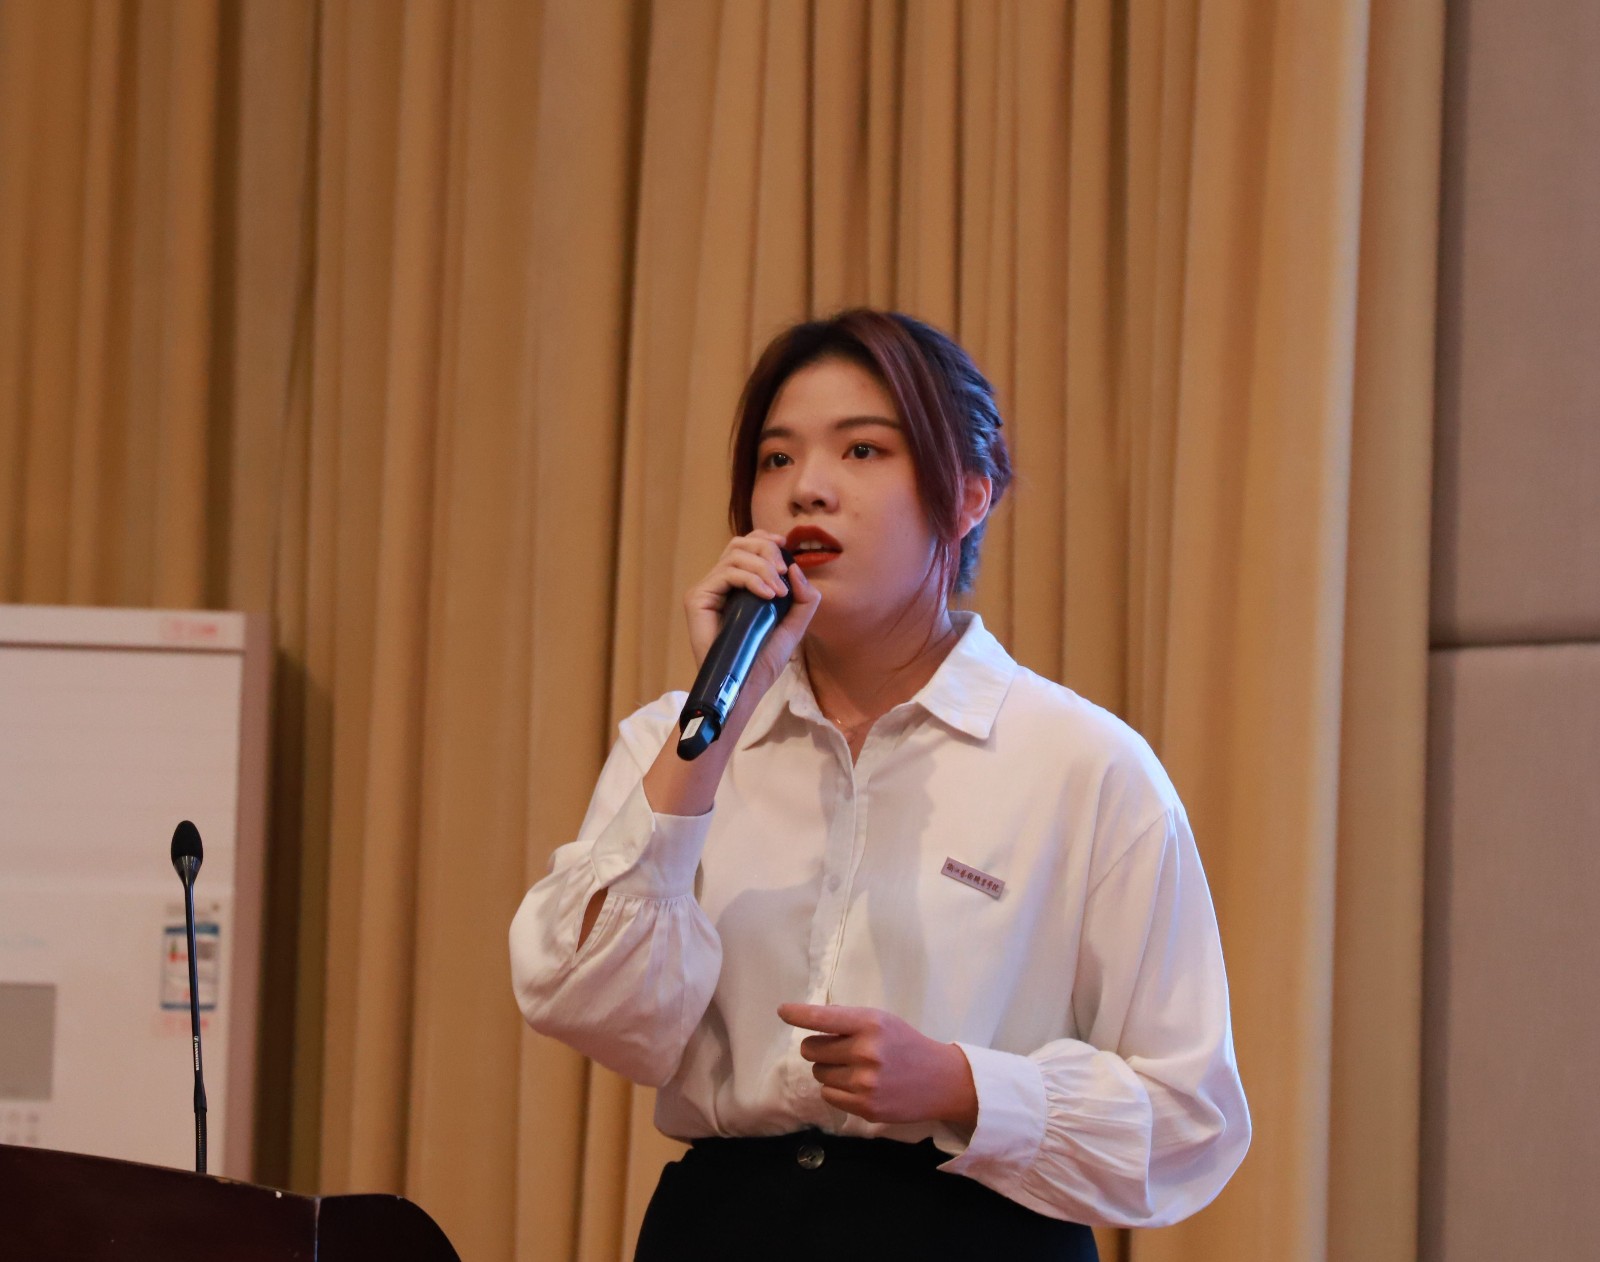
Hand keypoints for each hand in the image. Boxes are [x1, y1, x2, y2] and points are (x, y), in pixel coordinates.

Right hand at [684, 531, 819, 680]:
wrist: (745, 686)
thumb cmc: (763, 660)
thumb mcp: (794, 626)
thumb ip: (804, 598)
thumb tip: (796, 568)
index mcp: (739, 586)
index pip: (747, 547)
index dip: (765, 539)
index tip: (786, 547)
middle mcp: (721, 584)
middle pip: (740, 544)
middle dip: (767, 551)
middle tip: (784, 573)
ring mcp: (708, 590)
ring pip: (734, 555)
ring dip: (763, 568)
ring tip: (779, 593)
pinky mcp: (698, 599)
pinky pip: (726, 573)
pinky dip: (751, 579)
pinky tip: (767, 596)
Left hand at [778, 1003, 977, 1129]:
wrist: (940, 1081)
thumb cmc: (906, 1045)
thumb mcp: (883, 1021)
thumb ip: (849, 1020)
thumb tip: (811, 1019)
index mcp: (870, 1024)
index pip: (824, 1017)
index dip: (799, 1014)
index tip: (782, 1011)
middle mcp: (865, 1052)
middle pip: (811, 1049)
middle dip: (818, 1048)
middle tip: (837, 1049)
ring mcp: (865, 1082)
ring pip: (818, 1073)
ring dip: (829, 1069)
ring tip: (854, 1068)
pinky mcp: (865, 1107)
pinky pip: (828, 1095)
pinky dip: (836, 1089)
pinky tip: (857, 1085)